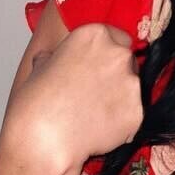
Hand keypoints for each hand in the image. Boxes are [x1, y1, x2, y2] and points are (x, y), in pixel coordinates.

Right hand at [2, 22, 143, 174]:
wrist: (44, 140)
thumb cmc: (36, 104)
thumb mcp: (38, 68)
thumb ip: (54, 58)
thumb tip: (50, 58)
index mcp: (94, 35)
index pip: (114, 36)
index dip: (105, 52)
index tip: (96, 66)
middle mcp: (118, 53)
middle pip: (127, 59)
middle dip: (114, 73)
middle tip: (94, 92)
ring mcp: (131, 82)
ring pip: (132, 86)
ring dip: (119, 97)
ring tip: (92, 114)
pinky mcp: (138, 109)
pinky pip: (133, 112)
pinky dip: (121, 120)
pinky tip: (99, 128)